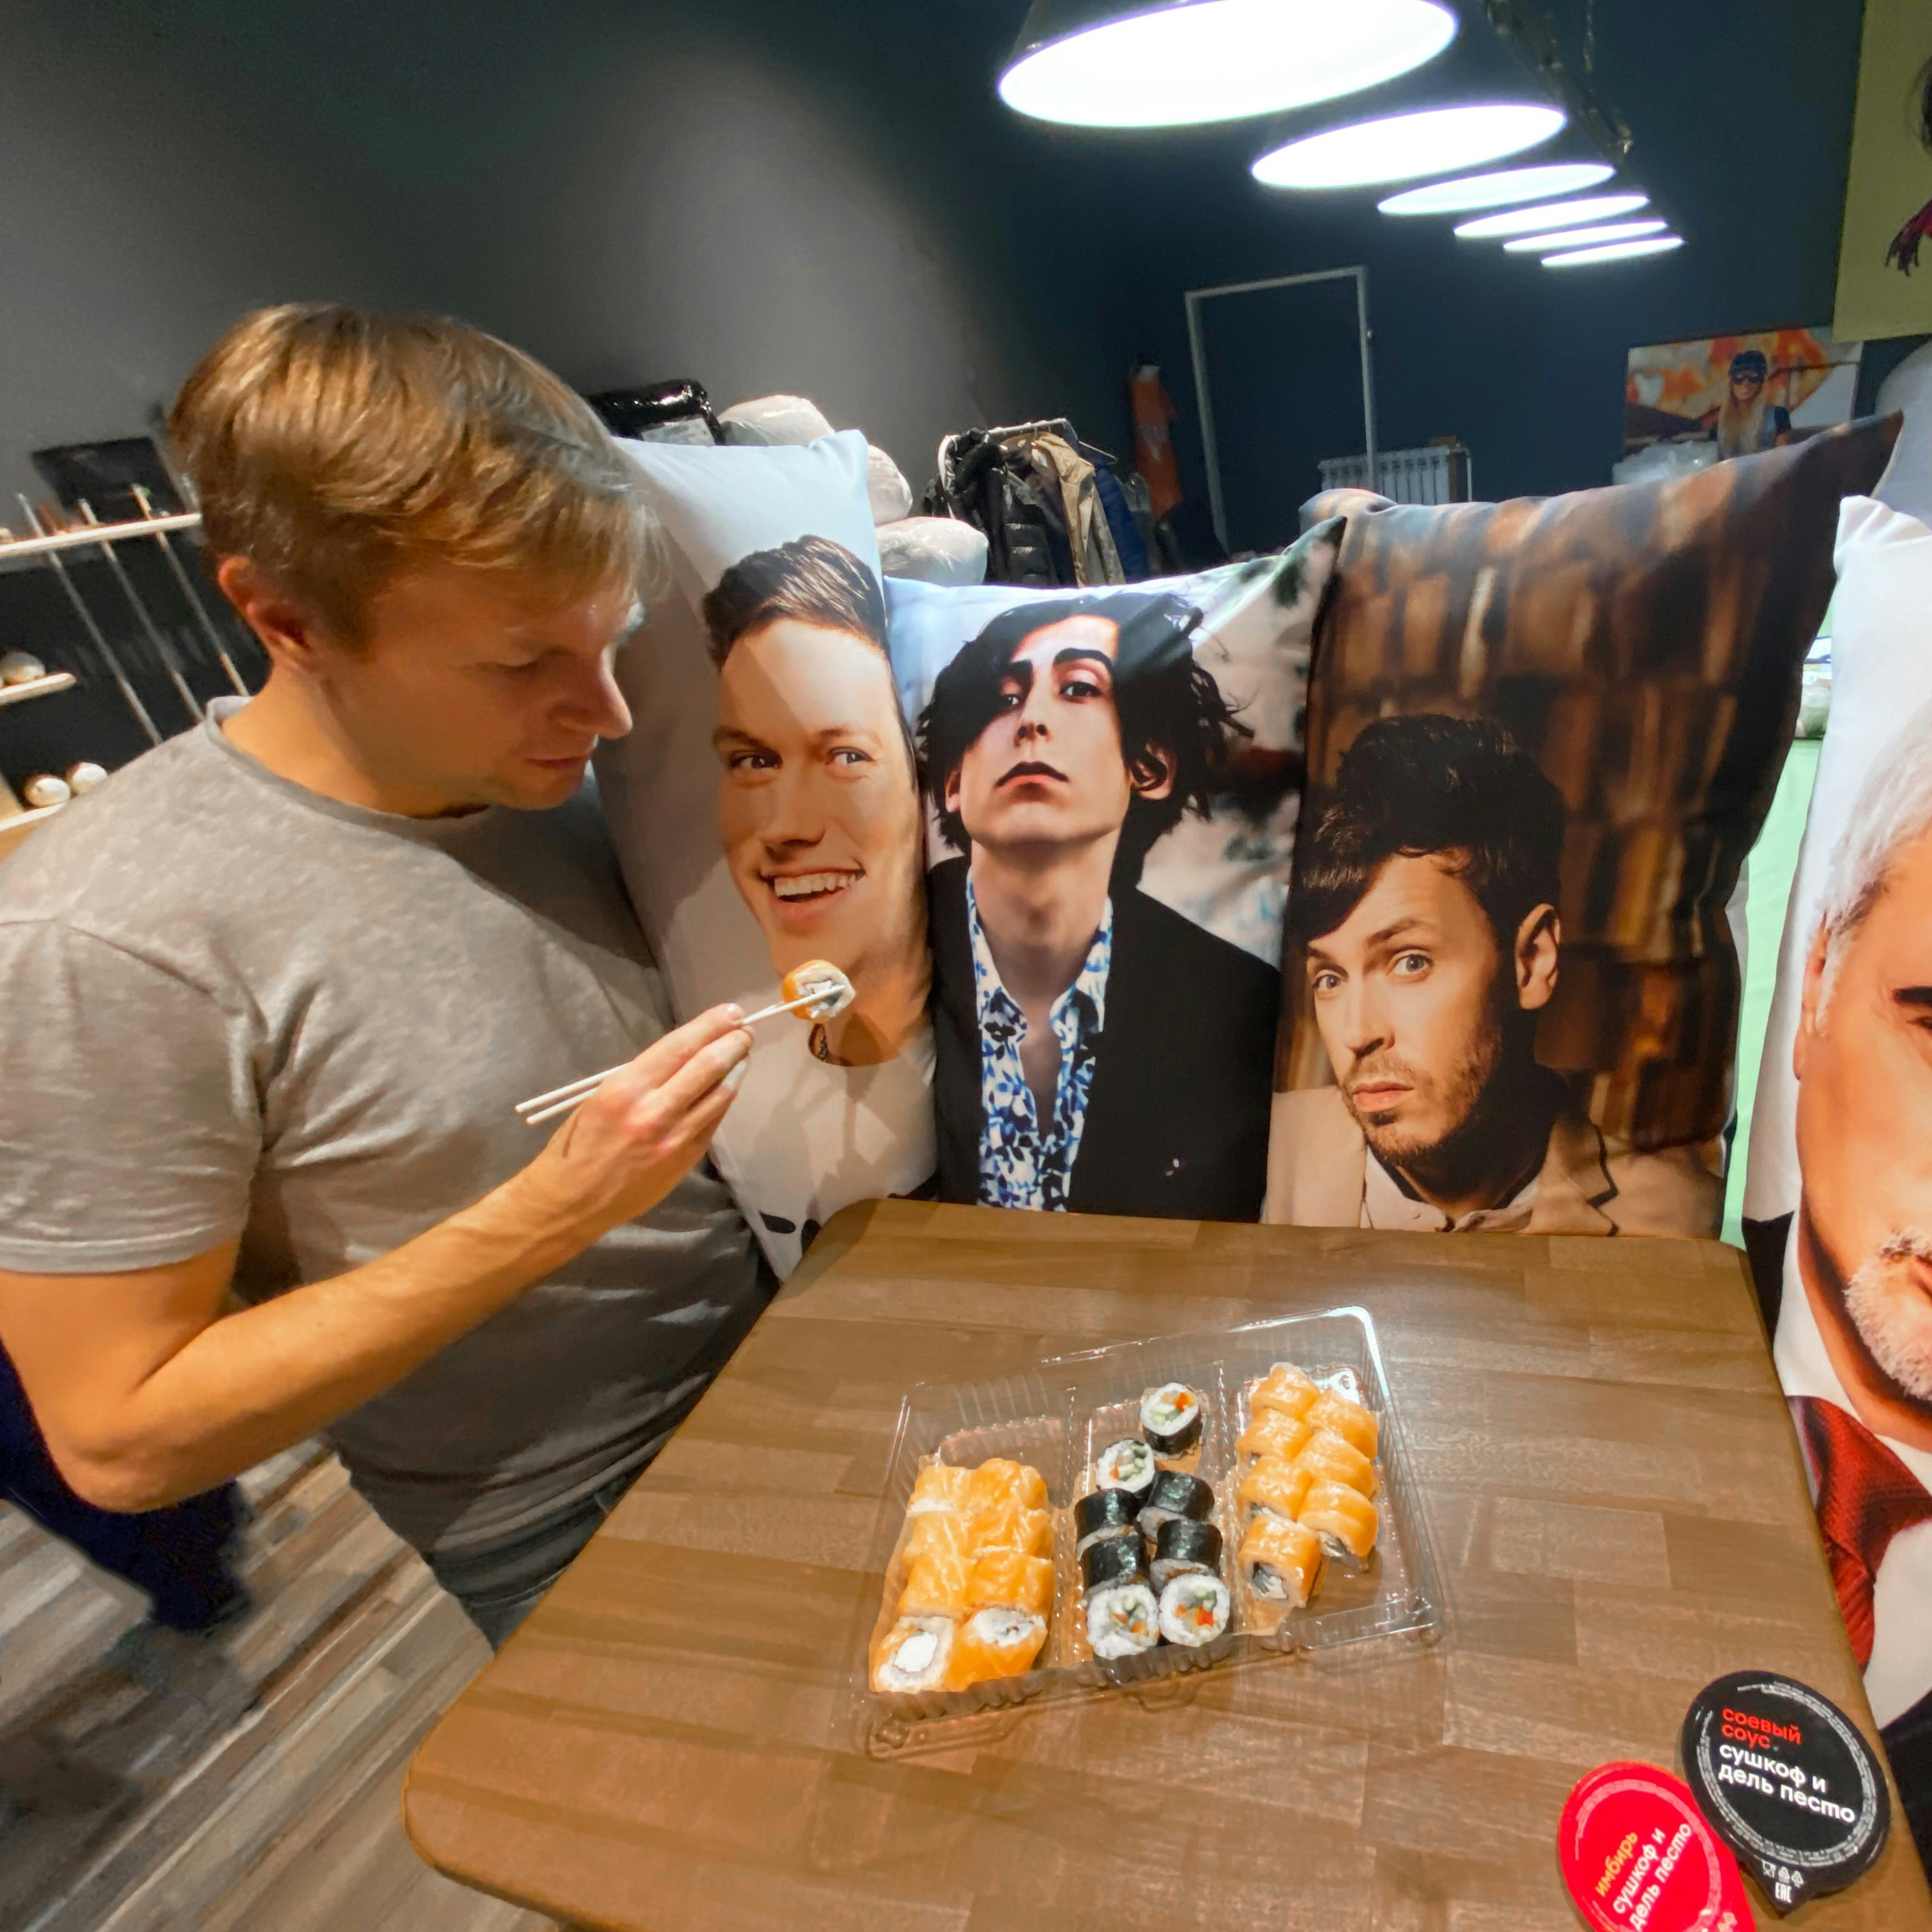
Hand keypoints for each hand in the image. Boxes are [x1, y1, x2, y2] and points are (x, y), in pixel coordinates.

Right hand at [508, 1006, 751, 1248]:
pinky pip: (713, 1121)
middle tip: (745, 1031)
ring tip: (743, 1055)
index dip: (711, 1026)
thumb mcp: (601, 1097)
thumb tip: (683, 1056)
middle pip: (709, 1067)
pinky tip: (727, 1088)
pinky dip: (723, 1100)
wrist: (572, 1201)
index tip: (731, 1012)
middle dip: (734, 1043)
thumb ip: (643, 1077)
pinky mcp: (686, 1160)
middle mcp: (655, 1111)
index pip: (680, 1046)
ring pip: (720, 1095)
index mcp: (626, 1088)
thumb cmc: (578, 1144)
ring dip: (736, 1070)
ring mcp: (675, 1138)